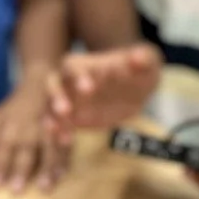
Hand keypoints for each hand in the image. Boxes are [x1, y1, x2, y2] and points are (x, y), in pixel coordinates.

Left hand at [0, 81, 57, 193]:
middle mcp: (30, 128)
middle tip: (17, 192)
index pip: (2, 151)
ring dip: (47, 170)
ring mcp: (49, 127)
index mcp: (11, 126)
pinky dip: (65, 161)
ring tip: (45, 188)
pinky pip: (66, 146)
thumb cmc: (15, 107)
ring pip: (48, 151)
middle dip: (21, 172)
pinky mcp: (65, 127)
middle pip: (25, 152)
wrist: (41, 81)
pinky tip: (61, 176)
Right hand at [45, 43, 162, 130]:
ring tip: (55, 129)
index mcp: (87, 64)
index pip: (75, 67)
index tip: (88, 89)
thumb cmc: (139, 68)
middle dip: (57, 96)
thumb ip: (142, 59)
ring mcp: (71, 100)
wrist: (136, 87)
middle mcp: (72, 81)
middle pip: (54, 84)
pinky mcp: (73, 117)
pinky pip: (60, 124)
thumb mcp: (147, 61)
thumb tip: (136, 58)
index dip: (79, 77)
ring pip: (51, 105)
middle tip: (64, 110)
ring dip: (51, 116)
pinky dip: (59, 132)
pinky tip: (64, 141)